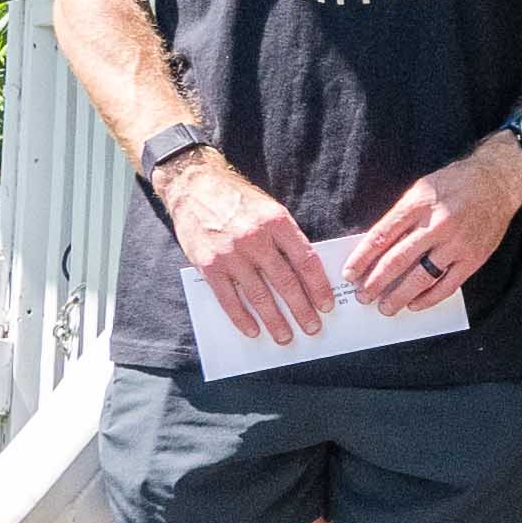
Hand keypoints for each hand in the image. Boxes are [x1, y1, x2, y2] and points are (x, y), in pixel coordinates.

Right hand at [159, 154, 333, 344]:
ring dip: (274, 319)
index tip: (327, 305)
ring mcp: (230, 254)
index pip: (306, 261)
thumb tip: (308, 274)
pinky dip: (242, 317)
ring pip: (258, 295)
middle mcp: (255, 239)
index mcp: (277, 223)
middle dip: (301, 309)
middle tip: (312, 327)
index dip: (319, 286)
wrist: (194, 186)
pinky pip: (228, 298)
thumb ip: (287, 239)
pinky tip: (253, 330)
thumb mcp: (271, 210)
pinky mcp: (208, 265)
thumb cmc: (239, 201)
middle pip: (285, 282)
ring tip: (286, 335)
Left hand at [346, 140, 521, 313]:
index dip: (362, 258)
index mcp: (419, 204)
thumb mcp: (421, 190)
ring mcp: (457, 243)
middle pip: (398, 260)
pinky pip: (448, 285)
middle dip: (376, 282)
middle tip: (363, 296)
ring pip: (422, 277)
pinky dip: (429, 298)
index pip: (382, 236)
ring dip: (399, 296)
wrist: (498, 181)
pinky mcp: (474, 258)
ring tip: (385, 307)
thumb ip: (401, 217)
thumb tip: (376, 249)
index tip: (349, 275)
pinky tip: (415, 303)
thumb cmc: (454, 184)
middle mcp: (437, 224)